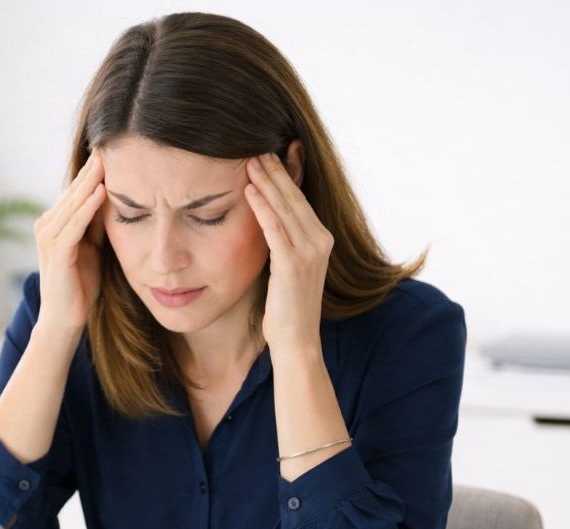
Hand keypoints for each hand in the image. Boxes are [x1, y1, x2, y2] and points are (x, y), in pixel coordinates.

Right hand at [33, 146, 106, 335]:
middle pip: (74, 191)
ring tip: (108, 160)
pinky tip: (102, 191)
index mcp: (56, 223)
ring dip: (91, 181)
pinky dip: (88, 207)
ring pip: (73, 203)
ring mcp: (48, 237)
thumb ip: (97, 225)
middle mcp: (47, 225)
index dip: (94, 171)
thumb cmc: (80, 287)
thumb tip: (113, 201)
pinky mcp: (56, 252)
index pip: (77, 190)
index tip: (114, 150)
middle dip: (93, 169)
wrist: (64, 320)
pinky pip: (74, 224)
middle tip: (112, 143)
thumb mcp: (92, 248)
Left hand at [244, 152, 332, 352]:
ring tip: (249, 159)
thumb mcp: (286, 267)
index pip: (299, 199)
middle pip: (294, 197)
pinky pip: (275, 229)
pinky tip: (250, 190)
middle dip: (275, 170)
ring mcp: (310, 252)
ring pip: (285, 208)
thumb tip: (266, 219)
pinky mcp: (293, 264)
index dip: (284, 175)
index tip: (268, 153)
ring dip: (266, 182)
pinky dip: (262, 208)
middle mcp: (320, 241)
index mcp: (321, 239)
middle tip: (255, 146)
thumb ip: (283, 241)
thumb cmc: (286, 307)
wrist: (296, 340)